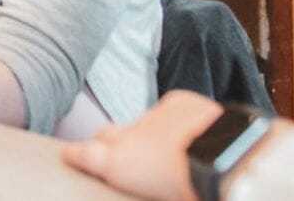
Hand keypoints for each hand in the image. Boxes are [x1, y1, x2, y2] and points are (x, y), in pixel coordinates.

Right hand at [61, 90, 224, 200]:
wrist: (226, 160)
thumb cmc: (189, 190)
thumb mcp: (157, 196)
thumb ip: (144, 185)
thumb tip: (147, 184)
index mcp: (117, 164)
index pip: (83, 155)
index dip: (74, 154)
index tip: (67, 153)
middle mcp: (128, 136)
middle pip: (106, 133)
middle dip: (107, 141)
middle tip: (118, 152)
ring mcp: (152, 114)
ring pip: (143, 123)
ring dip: (149, 134)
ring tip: (169, 149)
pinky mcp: (178, 101)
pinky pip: (171, 110)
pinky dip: (176, 120)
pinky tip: (192, 132)